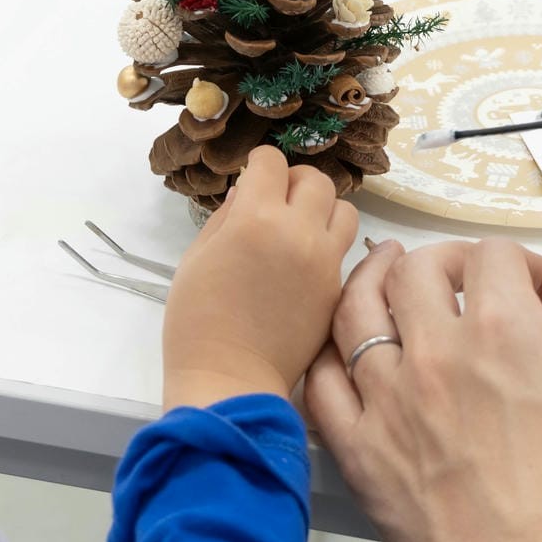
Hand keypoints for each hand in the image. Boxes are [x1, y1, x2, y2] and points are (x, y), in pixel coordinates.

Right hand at [162, 147, 358, 409]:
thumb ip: (226, 217)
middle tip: (276, 202)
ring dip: (323, 210)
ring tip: (300, 228)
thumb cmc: (196, 322)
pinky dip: (329, 245)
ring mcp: (325, 262)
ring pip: (344, 209)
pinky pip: (345, 249)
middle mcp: (299, 231)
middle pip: (316, 180)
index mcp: (255, 218)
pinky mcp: (338, 289)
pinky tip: (306, 262)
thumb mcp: (197, 258)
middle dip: (294, 182)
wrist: (230, 380)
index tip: (252, 178)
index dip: (259, 165)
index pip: (272, 161)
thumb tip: (249, 191)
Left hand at [307, 240, 541, 541]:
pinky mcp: (363, 455)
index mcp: (505, 334)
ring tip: (386, 273)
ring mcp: (391, 404)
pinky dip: (330, 353)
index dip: (525, 265)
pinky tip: (345, 348)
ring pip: (356, 310)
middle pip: (416, 269)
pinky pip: (323, 384)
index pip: (494, 256)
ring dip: (372, 280)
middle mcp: (438, 358)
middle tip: (468, 281)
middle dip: (447, 261)